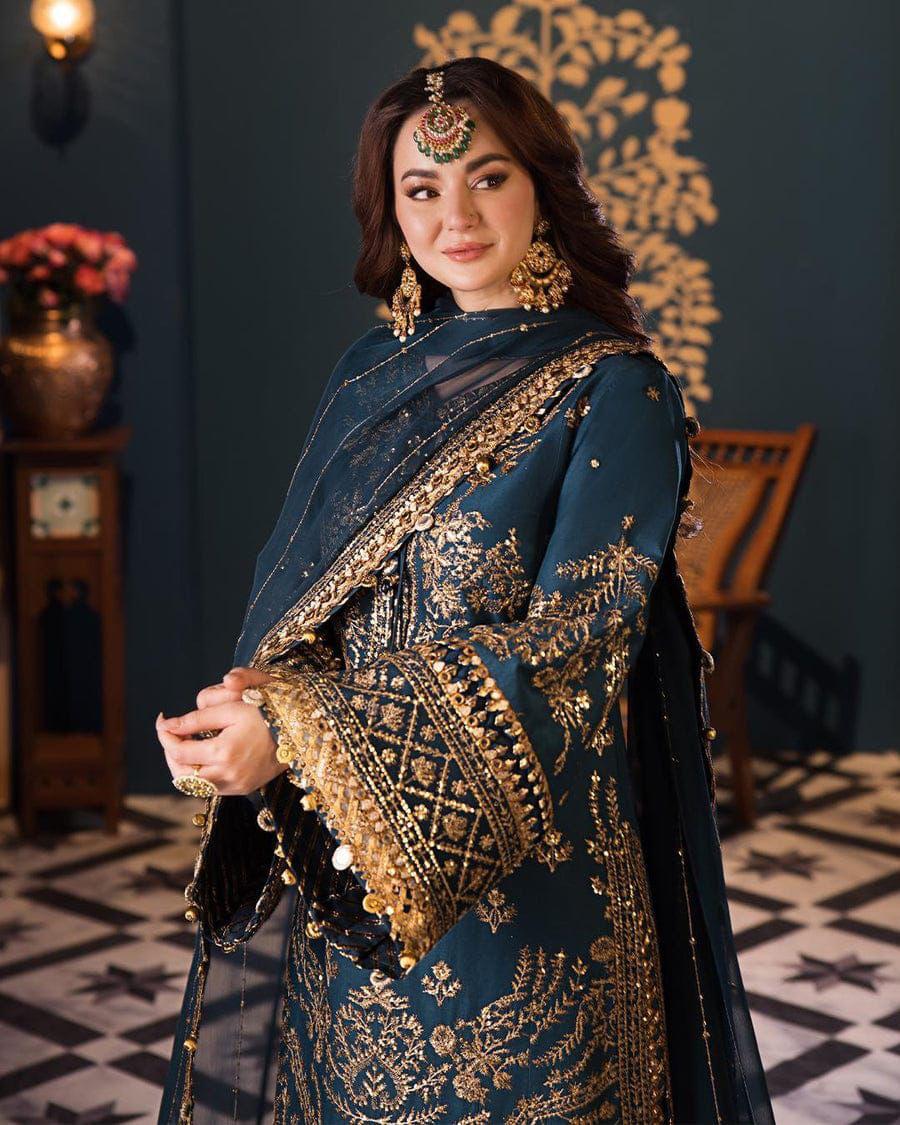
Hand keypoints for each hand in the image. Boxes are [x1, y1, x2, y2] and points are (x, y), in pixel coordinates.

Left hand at [156, 666, 285, 795]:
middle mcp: (227, 775)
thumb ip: (196, 719)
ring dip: (183, 767)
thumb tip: (168, 726)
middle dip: (170, 754)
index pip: (178, 751)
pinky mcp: (241, 790)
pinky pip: (210, 787)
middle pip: (181, 775)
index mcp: (223, 752)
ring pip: (193, 785)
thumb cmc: (265, 713)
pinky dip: (200, 774)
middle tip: (170, 734)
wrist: (296, 730)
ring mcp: (235, 786)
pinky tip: (203, 756)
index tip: (163, 721)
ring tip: (185, 745)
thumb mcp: (231, 708)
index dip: (165, 736)